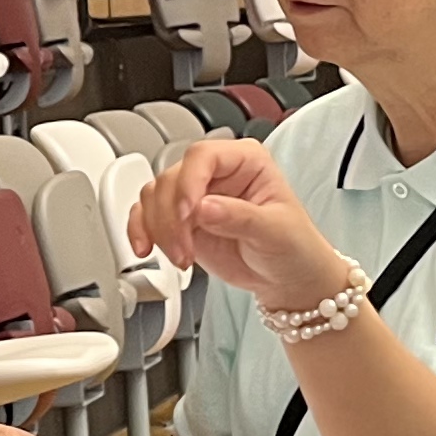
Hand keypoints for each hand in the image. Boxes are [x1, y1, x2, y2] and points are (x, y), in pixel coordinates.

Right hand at [138, 139, 356, 311]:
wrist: (289, 279)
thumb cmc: (294, 247)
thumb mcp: (276, 231)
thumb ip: (240, 217)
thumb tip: (204, 207)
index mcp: (245, 160)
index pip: (204, 156)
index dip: (189, 182)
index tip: (189, 213)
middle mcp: (216, 173)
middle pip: (173, 178)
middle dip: (171, 216)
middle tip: (184, 248)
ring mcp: (195, 196)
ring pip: (155, 196)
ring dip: (157, 228)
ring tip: (180, 257)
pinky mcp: (181, 221)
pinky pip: (147, 216)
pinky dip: (141, 231)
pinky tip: (146, 248)